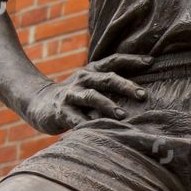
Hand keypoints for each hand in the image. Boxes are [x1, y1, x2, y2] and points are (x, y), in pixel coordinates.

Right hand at [24, 54, 150, 133]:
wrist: (39, 102)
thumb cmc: (75, 95)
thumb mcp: (91, 83)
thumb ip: (110, 83)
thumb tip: (143, 88)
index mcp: (92, 71)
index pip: (114, 61)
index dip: (132, 60)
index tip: (151, 61)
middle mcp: (83, 79)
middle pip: (107, 79)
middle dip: (126, 86)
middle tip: (143, 95)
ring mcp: (71, 95)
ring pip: (91, 97)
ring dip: (107, 105)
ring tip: (122, 116)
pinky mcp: (61, 111)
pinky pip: (76, 118)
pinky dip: (87, 124)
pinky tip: (98, 130)